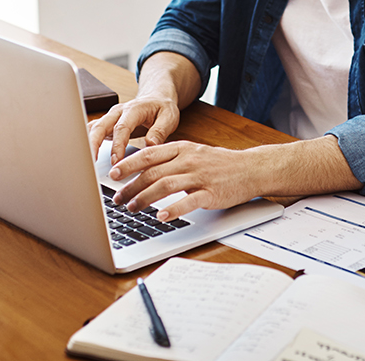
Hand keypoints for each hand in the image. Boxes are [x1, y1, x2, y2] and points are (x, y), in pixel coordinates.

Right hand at [86, 95, 179, 165]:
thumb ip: (160, 131)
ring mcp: (110, 117)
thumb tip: (150, 145)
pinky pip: (93, 131)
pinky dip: (88, 142)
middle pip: (100, 126)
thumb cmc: (162, 108)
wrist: (156, 98)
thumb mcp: (169, 117)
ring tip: (86, 162)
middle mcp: (118, 112)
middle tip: (92, 162)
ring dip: (88, 144)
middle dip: (93, 144)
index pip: (121, 127)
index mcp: (133, 109)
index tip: (116, 160)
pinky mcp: (107, 124)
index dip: (117, 144)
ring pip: (93, 129)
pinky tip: (86, 156)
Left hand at [107, 142, 263, 221]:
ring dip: (145, 198)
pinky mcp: (211, 193)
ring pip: (165, 185)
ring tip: (132, 208)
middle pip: (153, 172)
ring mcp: (200, 176)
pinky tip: (161, 216)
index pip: (148, 155)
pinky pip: (189, 201)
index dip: (128, 164)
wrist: (251, 169)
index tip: (113, 174)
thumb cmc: (220, 164)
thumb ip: (170, 159)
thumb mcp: (193, 153)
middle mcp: (188, 160)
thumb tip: (143, 167)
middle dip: (131, 186)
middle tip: (118, 199)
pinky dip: (173, 209)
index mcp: (182, 148)